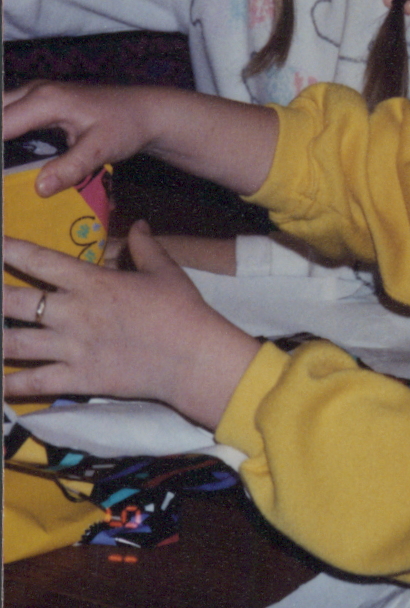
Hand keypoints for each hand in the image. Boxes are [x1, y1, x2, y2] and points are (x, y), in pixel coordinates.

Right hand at [3, 81, 159, 197]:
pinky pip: (10, 115)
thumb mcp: (102, 148)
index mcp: (45, 101)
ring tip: (6, 170)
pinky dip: (5, 131)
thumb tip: (40, 189)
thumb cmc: (126, 125)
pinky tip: (8, 161)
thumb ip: (72, 166)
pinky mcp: (39, 104)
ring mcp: (35, 95)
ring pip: (1, 110)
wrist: (145, 111)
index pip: (1, 125)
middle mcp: (34, 93)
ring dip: (2, 136)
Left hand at [3, 223, 260, 429]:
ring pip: (15, 343)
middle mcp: (74, 313)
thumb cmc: (181, 310)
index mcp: (93, 282)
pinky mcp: (78, 379)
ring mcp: (72, 348)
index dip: (10, 250)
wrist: (193, 358)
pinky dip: (10, 384)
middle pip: (16, 302)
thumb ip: (144, 246)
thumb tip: (137, 223)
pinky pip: (34, 382)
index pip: (40, 260)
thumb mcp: (165, 270)